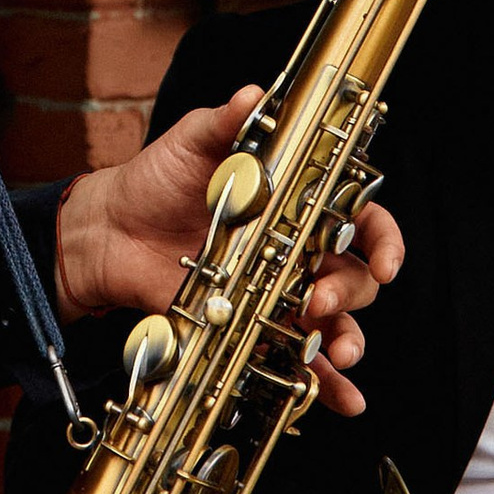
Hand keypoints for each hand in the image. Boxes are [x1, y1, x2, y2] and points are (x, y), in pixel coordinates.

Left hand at [55, 87, 399, 419]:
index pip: (361, 218)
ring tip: (340, 351)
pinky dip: (323, 382)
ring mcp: (278, 290)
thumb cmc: (156, 179)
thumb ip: (228, 122)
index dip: (382, 239)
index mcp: (297, 202)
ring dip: (349, 338)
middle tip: (319, 299)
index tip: (382, 260)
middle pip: (355, 274)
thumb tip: (256, 94)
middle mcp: (298, 247)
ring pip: (337, 319)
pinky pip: (297, 356)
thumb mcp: (193, 142)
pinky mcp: (254, 323)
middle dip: (351, 291)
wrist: (111, 231)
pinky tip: (339, 398)